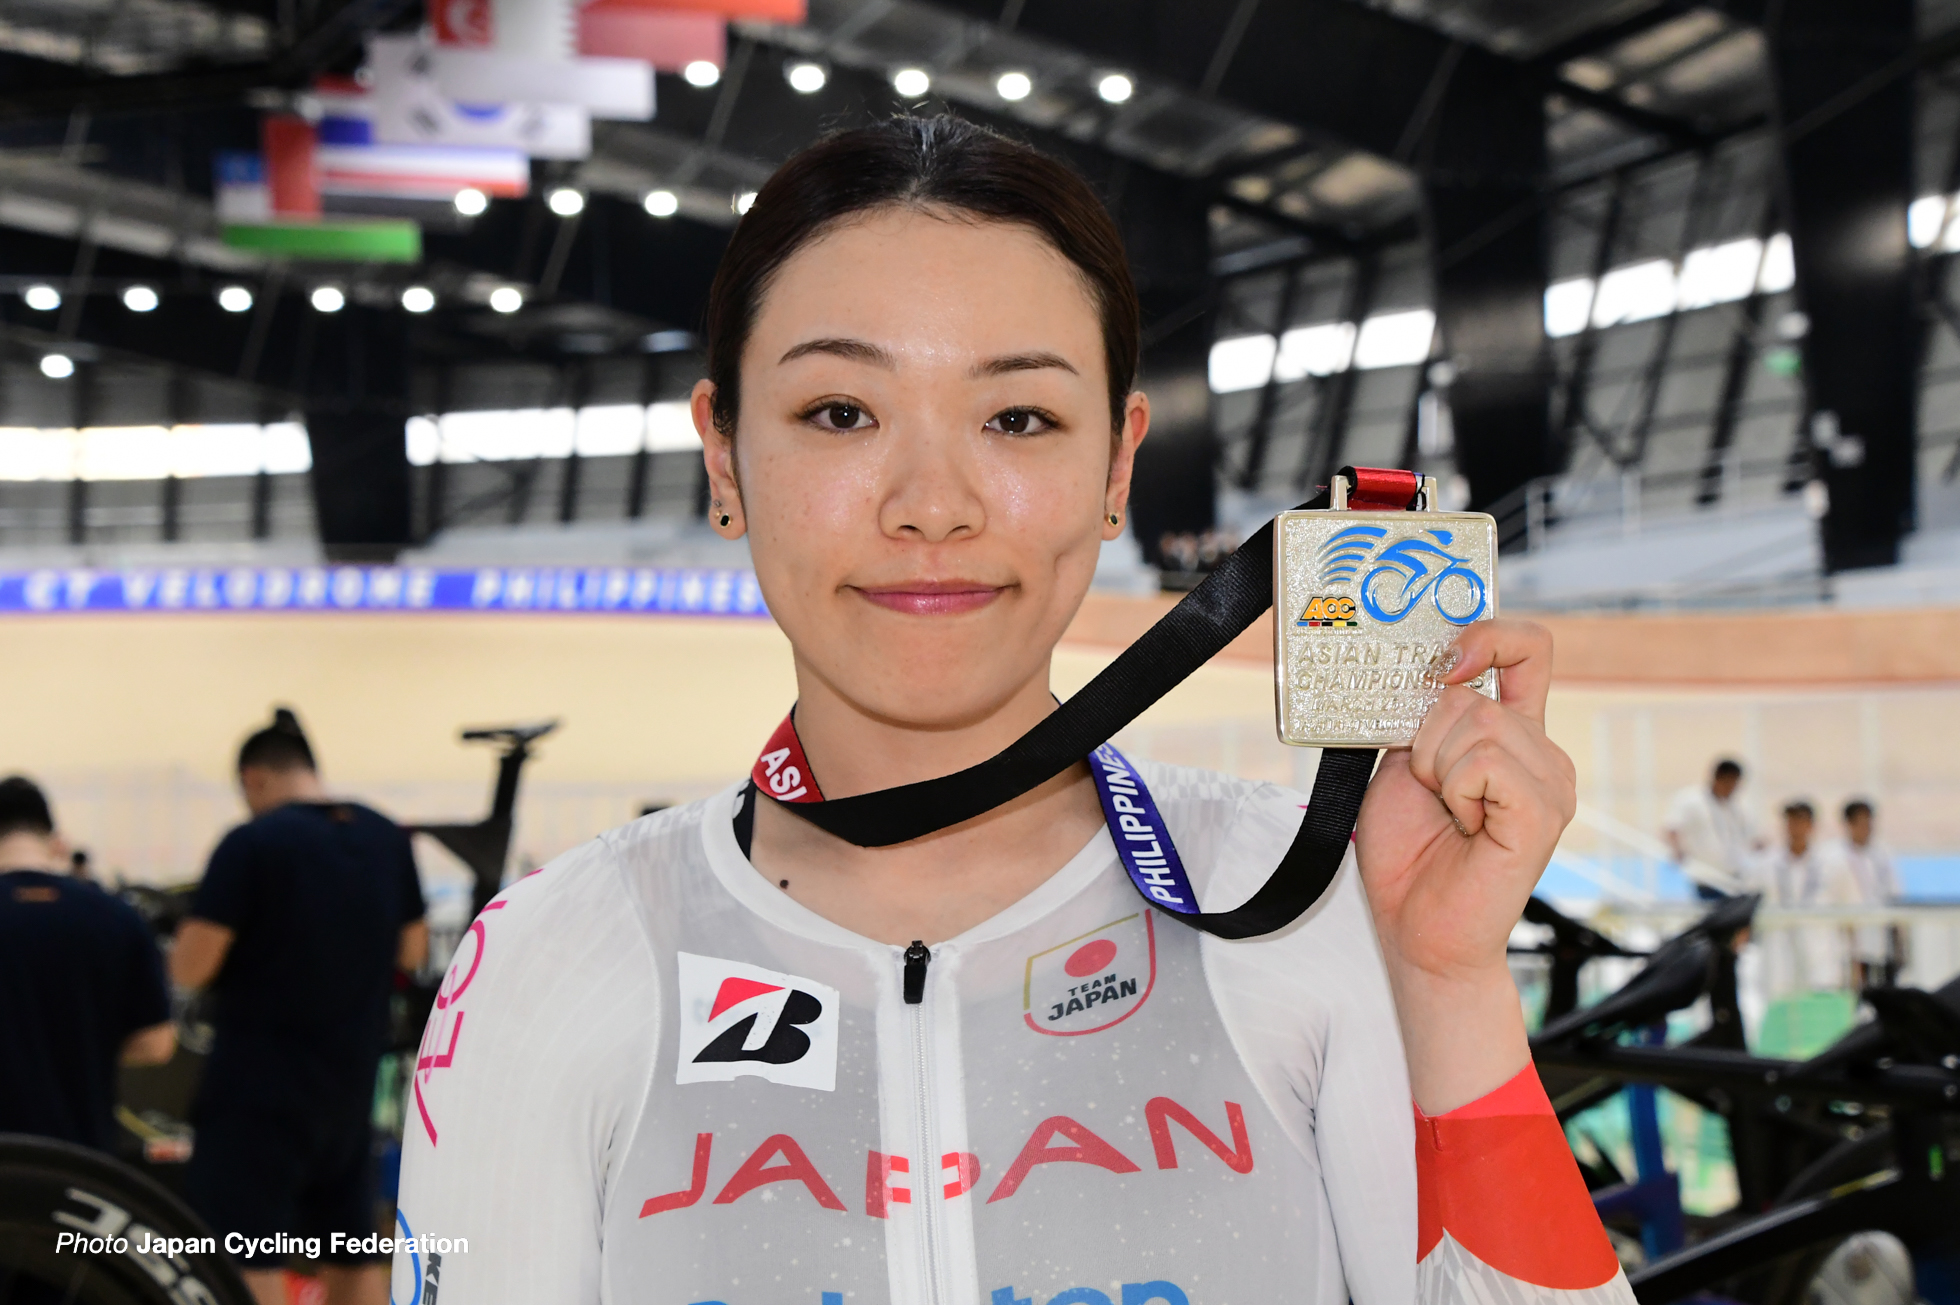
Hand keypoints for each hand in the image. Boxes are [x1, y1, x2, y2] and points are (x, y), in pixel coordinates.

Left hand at [1352, 619, 1576, 1111]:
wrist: (1417, 932)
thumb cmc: (1410, 856)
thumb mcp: (1402, 764)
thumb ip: (1421, 714)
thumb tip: (1421, 665)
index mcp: (1512, 735)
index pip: (1526, 649)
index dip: (1486, 634)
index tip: (1445, 657)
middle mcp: (1540, 752)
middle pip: (1471, 690)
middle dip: (1424, 738)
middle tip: (1430, 792)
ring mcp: (1550, 780)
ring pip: (1474, 722)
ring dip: (1436, 768)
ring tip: (1449, 814)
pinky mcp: (1544, 811)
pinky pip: (1485, 763)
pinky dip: (1457, 790)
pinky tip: (1466, 826)